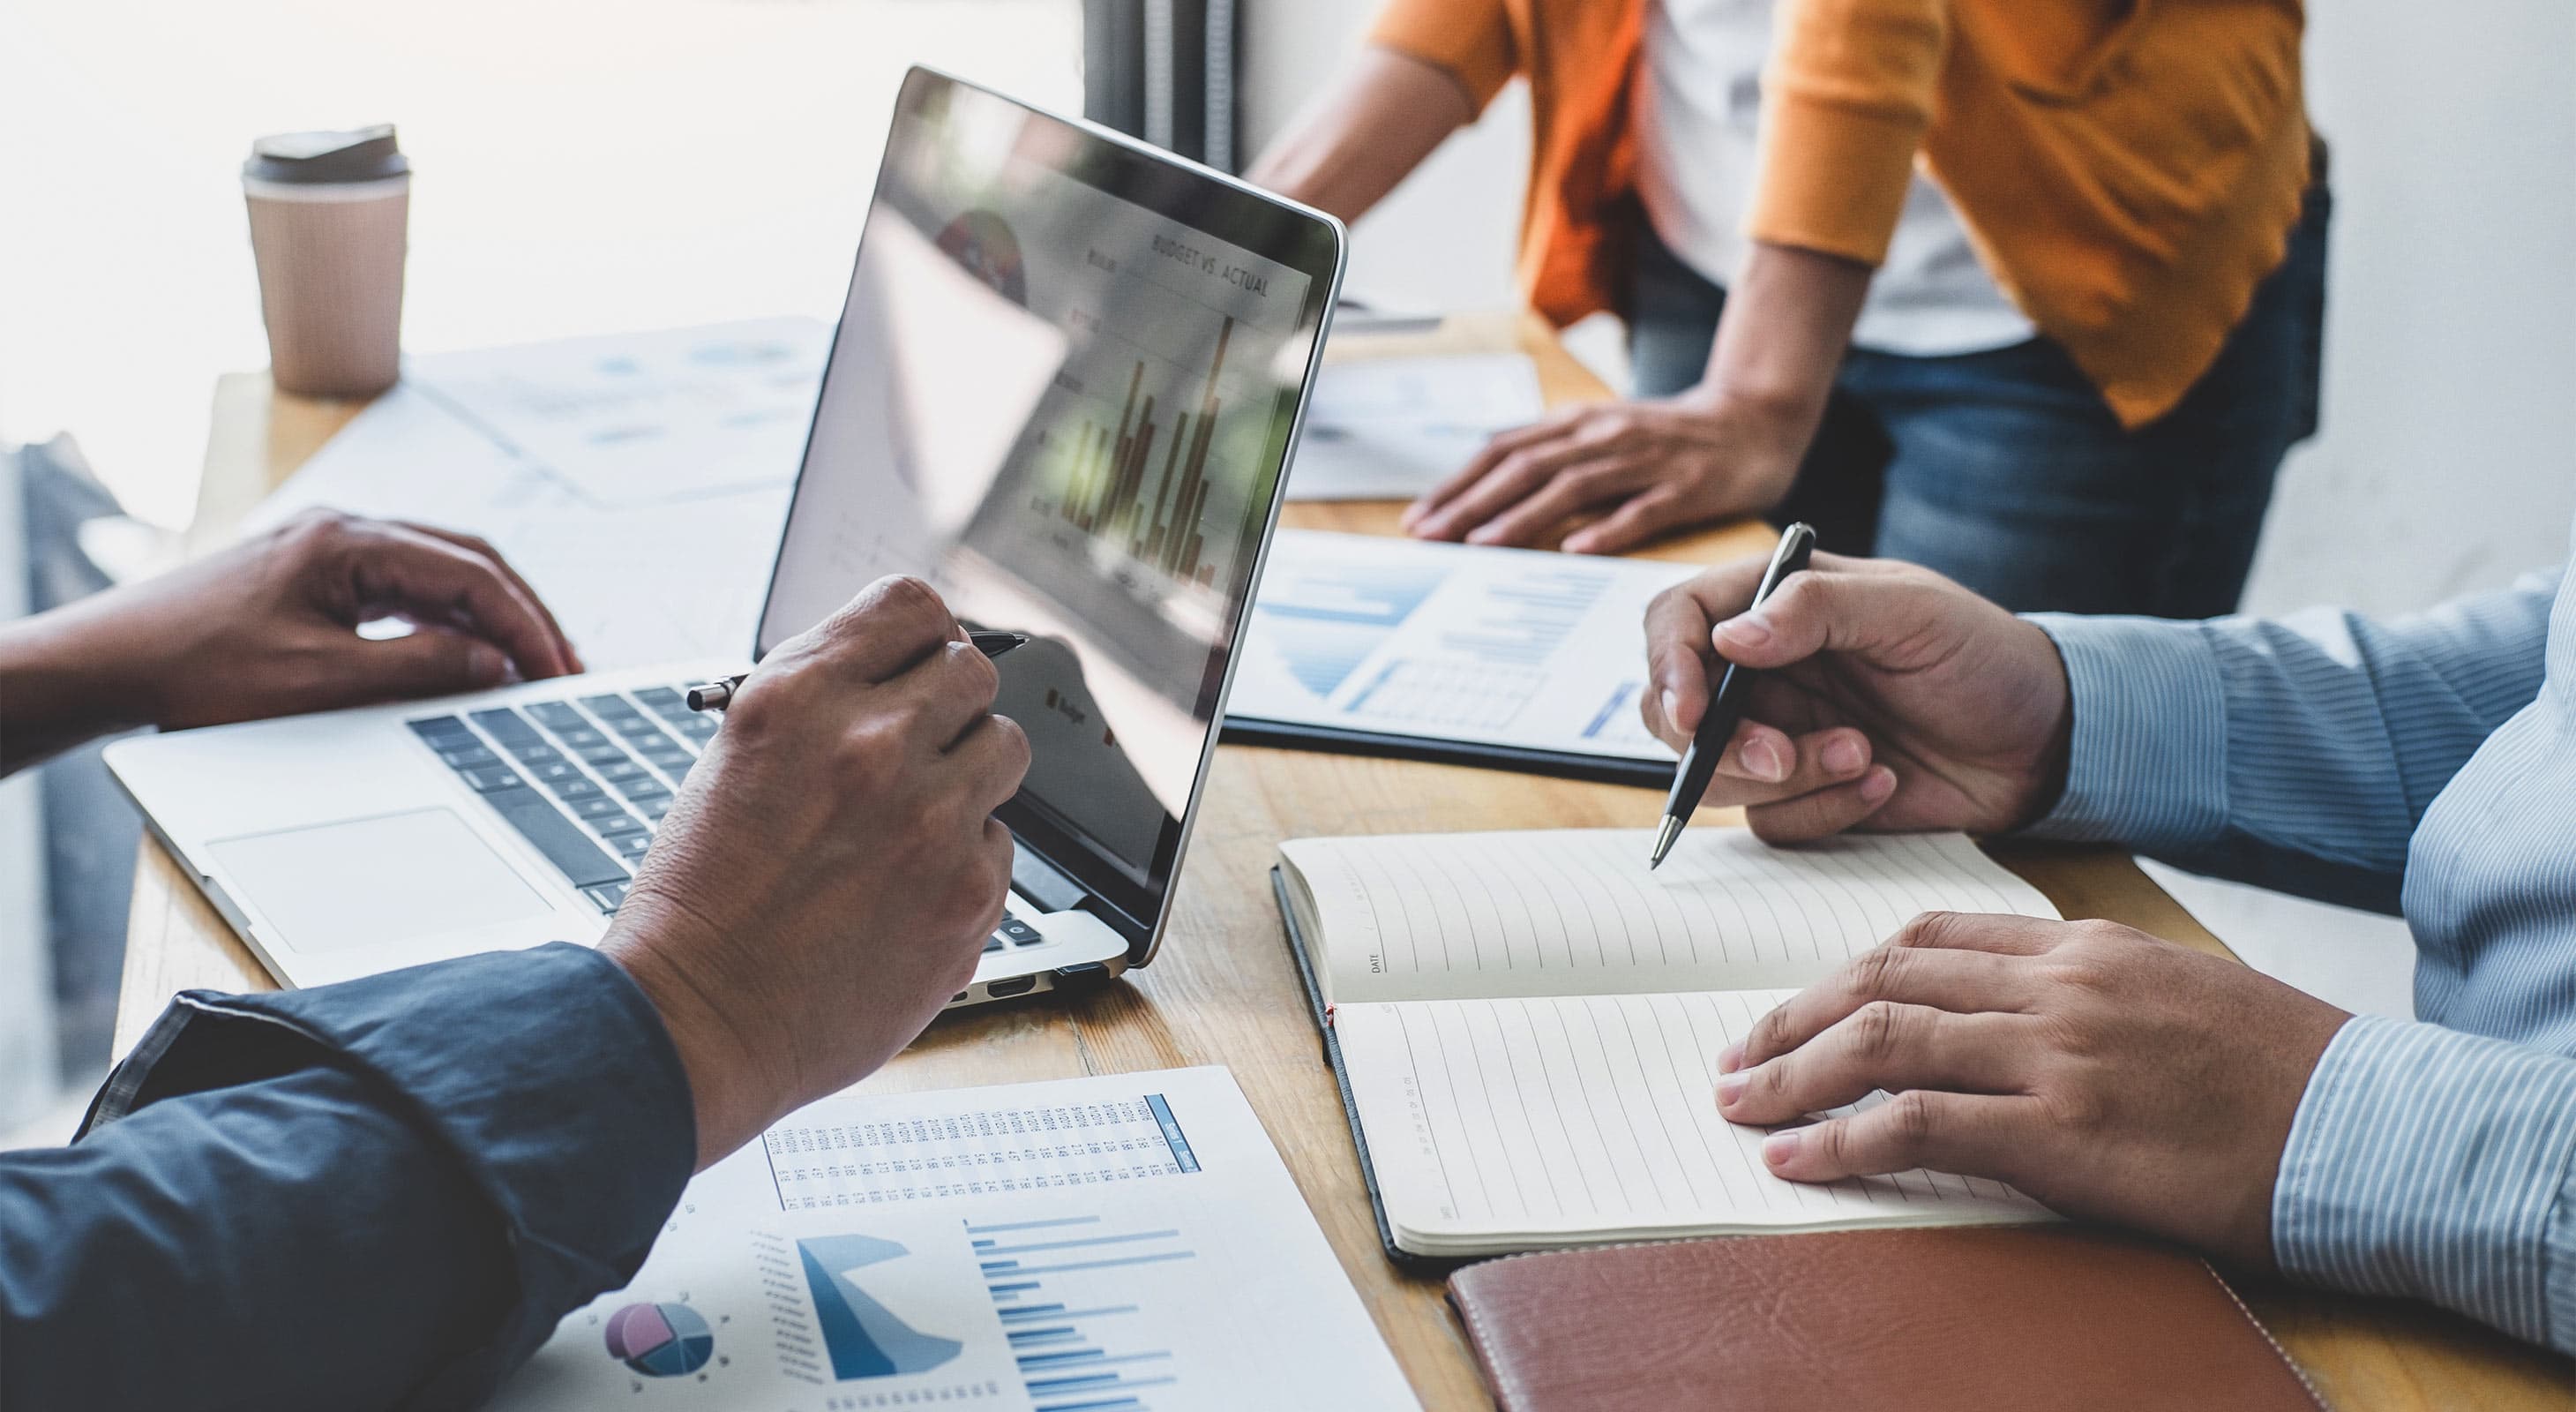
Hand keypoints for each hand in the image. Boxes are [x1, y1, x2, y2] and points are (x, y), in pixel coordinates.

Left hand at [5, 508, 577, 736]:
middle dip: (524, 616)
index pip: (472, 573)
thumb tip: (495, 663)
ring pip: (439, 575)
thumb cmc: (195, 668)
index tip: (561, 673)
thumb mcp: (320, 681)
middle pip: (467, 562)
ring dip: (489, 618)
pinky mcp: (316, 579)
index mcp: (350, 541)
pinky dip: (448, 622)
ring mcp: (330, 553)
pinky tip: (465, 657)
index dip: (528, 626)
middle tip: (566, 669)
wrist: (105, 664)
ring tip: (530, 667)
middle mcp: (345, 533)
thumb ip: (419, 667)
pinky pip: (405, 592)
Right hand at [600, 575, 1030, 1167]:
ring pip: (1005, 746)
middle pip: (972, 670)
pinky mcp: (970, 891)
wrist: (696, 1022)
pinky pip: (1001, 840)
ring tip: (917, 821)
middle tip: (917, 753)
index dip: (920, 637)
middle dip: (949, 706)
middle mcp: (871, 743)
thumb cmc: (701, 902)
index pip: (911, 605)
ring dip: (971, 774)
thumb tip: (897, 675)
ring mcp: (930, 817)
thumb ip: (824, 706)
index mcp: (798, 696)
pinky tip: (908, 892)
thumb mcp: (737, 758)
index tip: (916, 665)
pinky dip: (965, 859)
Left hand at [1399, 390, 1808, 553]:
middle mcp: (1605, 436)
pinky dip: (1607, 529)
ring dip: (1524, 516)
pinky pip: (1642, 511)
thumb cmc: (1668, 438)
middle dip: (1473, 502)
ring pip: (1574, 486)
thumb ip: (1552, 454)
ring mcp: (1646, 461)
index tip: (1421, 516)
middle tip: (1431, 535)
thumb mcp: (1602, 433)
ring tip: (1483, 543)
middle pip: (1527, 467)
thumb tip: (1487, 486)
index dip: (1459, 482)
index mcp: (1580, 424)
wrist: (1753, 421)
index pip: (1505, 450)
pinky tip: (1576, 550)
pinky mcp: (1686, 487)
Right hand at [1640, 553, 2072, 841]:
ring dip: (1787, 778)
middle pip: (1674, 710)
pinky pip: (1773, 821)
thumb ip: (1817, 608)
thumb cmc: (1983, 655)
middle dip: (1721, 745)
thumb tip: (1727, 638)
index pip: (1677, 621)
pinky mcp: (1805, 793)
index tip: (1696, 715)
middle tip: (1780, 757)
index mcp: (1776, 604)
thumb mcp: (1911, 610)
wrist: (2044, 741)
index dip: (1668, 666)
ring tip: (1864, 757)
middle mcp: (1764, 669)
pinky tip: (1884, 783)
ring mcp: (1780, 734)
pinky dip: (1825, 809)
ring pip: (1718, 776)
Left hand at [1713, 913, 2351, 1268]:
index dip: (1843, 970)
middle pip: (1883, 978)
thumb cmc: (2276, 1069)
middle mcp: (2055, 984)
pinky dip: (1838, 1141)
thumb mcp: (2172, 991)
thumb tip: (1996, 1014)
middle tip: (1734, 1054)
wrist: (2364, 1124)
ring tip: (1738, 1103)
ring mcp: (2054, 1053)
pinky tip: (1794, 1159)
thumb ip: (2079, 989)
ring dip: (1790, 1073)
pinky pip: (1914, 1126)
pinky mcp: (2059, 1132)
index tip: (1794, 1003)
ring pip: (1881, 1040)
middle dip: (1791, 1015)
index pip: (1926, 934)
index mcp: (2080, 942)